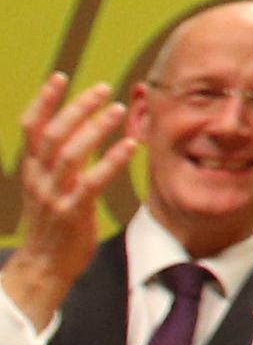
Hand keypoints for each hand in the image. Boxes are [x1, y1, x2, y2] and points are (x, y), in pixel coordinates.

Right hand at [3, 75, 135, 331]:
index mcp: (32, 168)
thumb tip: (83, 125)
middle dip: (77, 108)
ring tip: (119, 110)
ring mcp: (53, 195)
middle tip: (104, 88)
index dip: (44, 100)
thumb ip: (63, 157)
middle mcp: (38, 178)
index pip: (30, 127)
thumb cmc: (55, 222)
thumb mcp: (51, 185)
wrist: (44, 267)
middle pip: (52, 134)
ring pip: (69, 154)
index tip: (60, 76)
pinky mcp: (71, 213)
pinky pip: (90, 183)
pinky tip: (130, 146)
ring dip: (95, 129)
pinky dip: (110, 162)